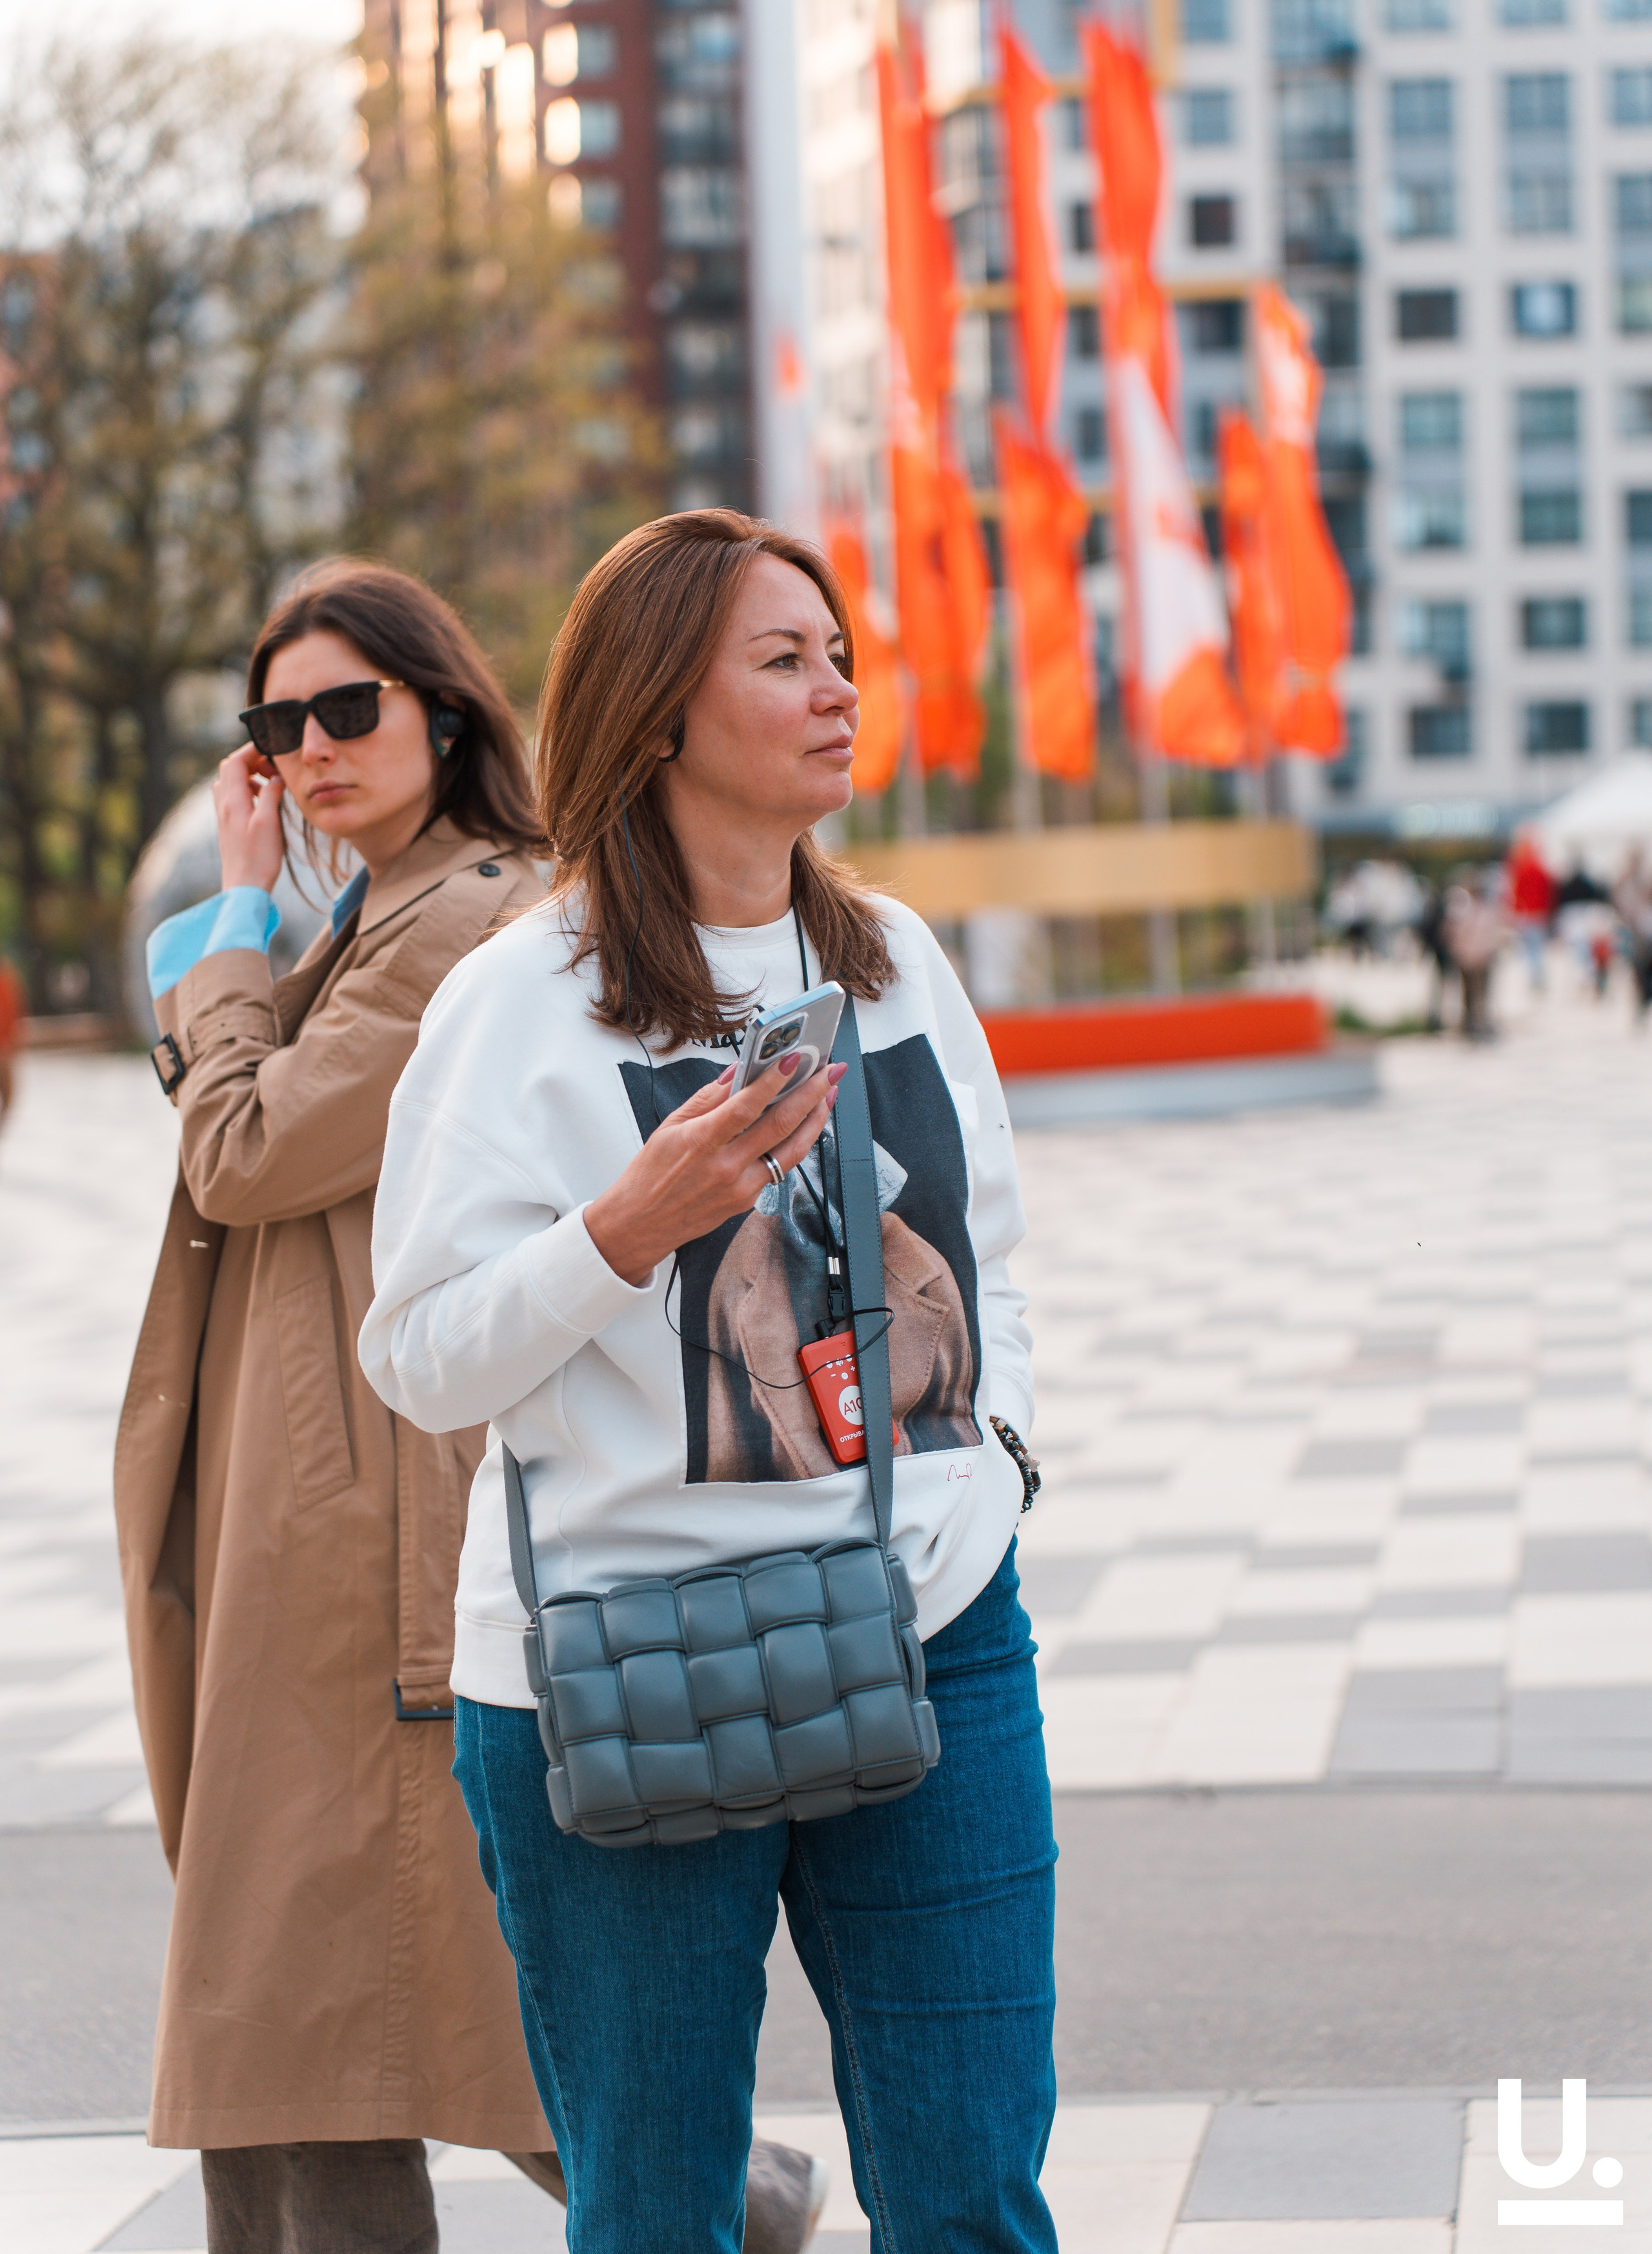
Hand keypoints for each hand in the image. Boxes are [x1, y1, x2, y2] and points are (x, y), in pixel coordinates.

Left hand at [214, 744, 286, 894]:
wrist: (244, 887)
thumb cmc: (259, 858)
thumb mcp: (269, 822)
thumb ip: (271, 795)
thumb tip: (276, 777)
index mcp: (233, 800)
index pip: (235, 761)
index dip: (252, 751)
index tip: (272, 750)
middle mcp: (224, 805)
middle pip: (229, 768)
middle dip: (250, 761)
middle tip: (273, 769)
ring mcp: (224, 815)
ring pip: (230, 782)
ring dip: (249, 776)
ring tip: (270, 786)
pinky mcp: (228, 826)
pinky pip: (233, 797)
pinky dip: (247, 791)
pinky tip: (263, 803)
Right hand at [585, 1054, 846, 1285]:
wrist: (642, 1224)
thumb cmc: (651, 1174)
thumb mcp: (670, 1127)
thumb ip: (707, 1098)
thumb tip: (736, 1073)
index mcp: (702, 1142)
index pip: (746, 1106)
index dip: (774, 1080)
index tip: (795, 1059)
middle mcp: (726, 1167)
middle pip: (780, 1126)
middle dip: (811, 1094)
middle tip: (830, 1071)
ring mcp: (741, 1187)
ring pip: (791, 1151)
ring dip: (815, 1121)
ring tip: (827, 1096)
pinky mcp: (748, 1201)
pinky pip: (779, 1168)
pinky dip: (795, 1143)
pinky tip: (803, 1125)